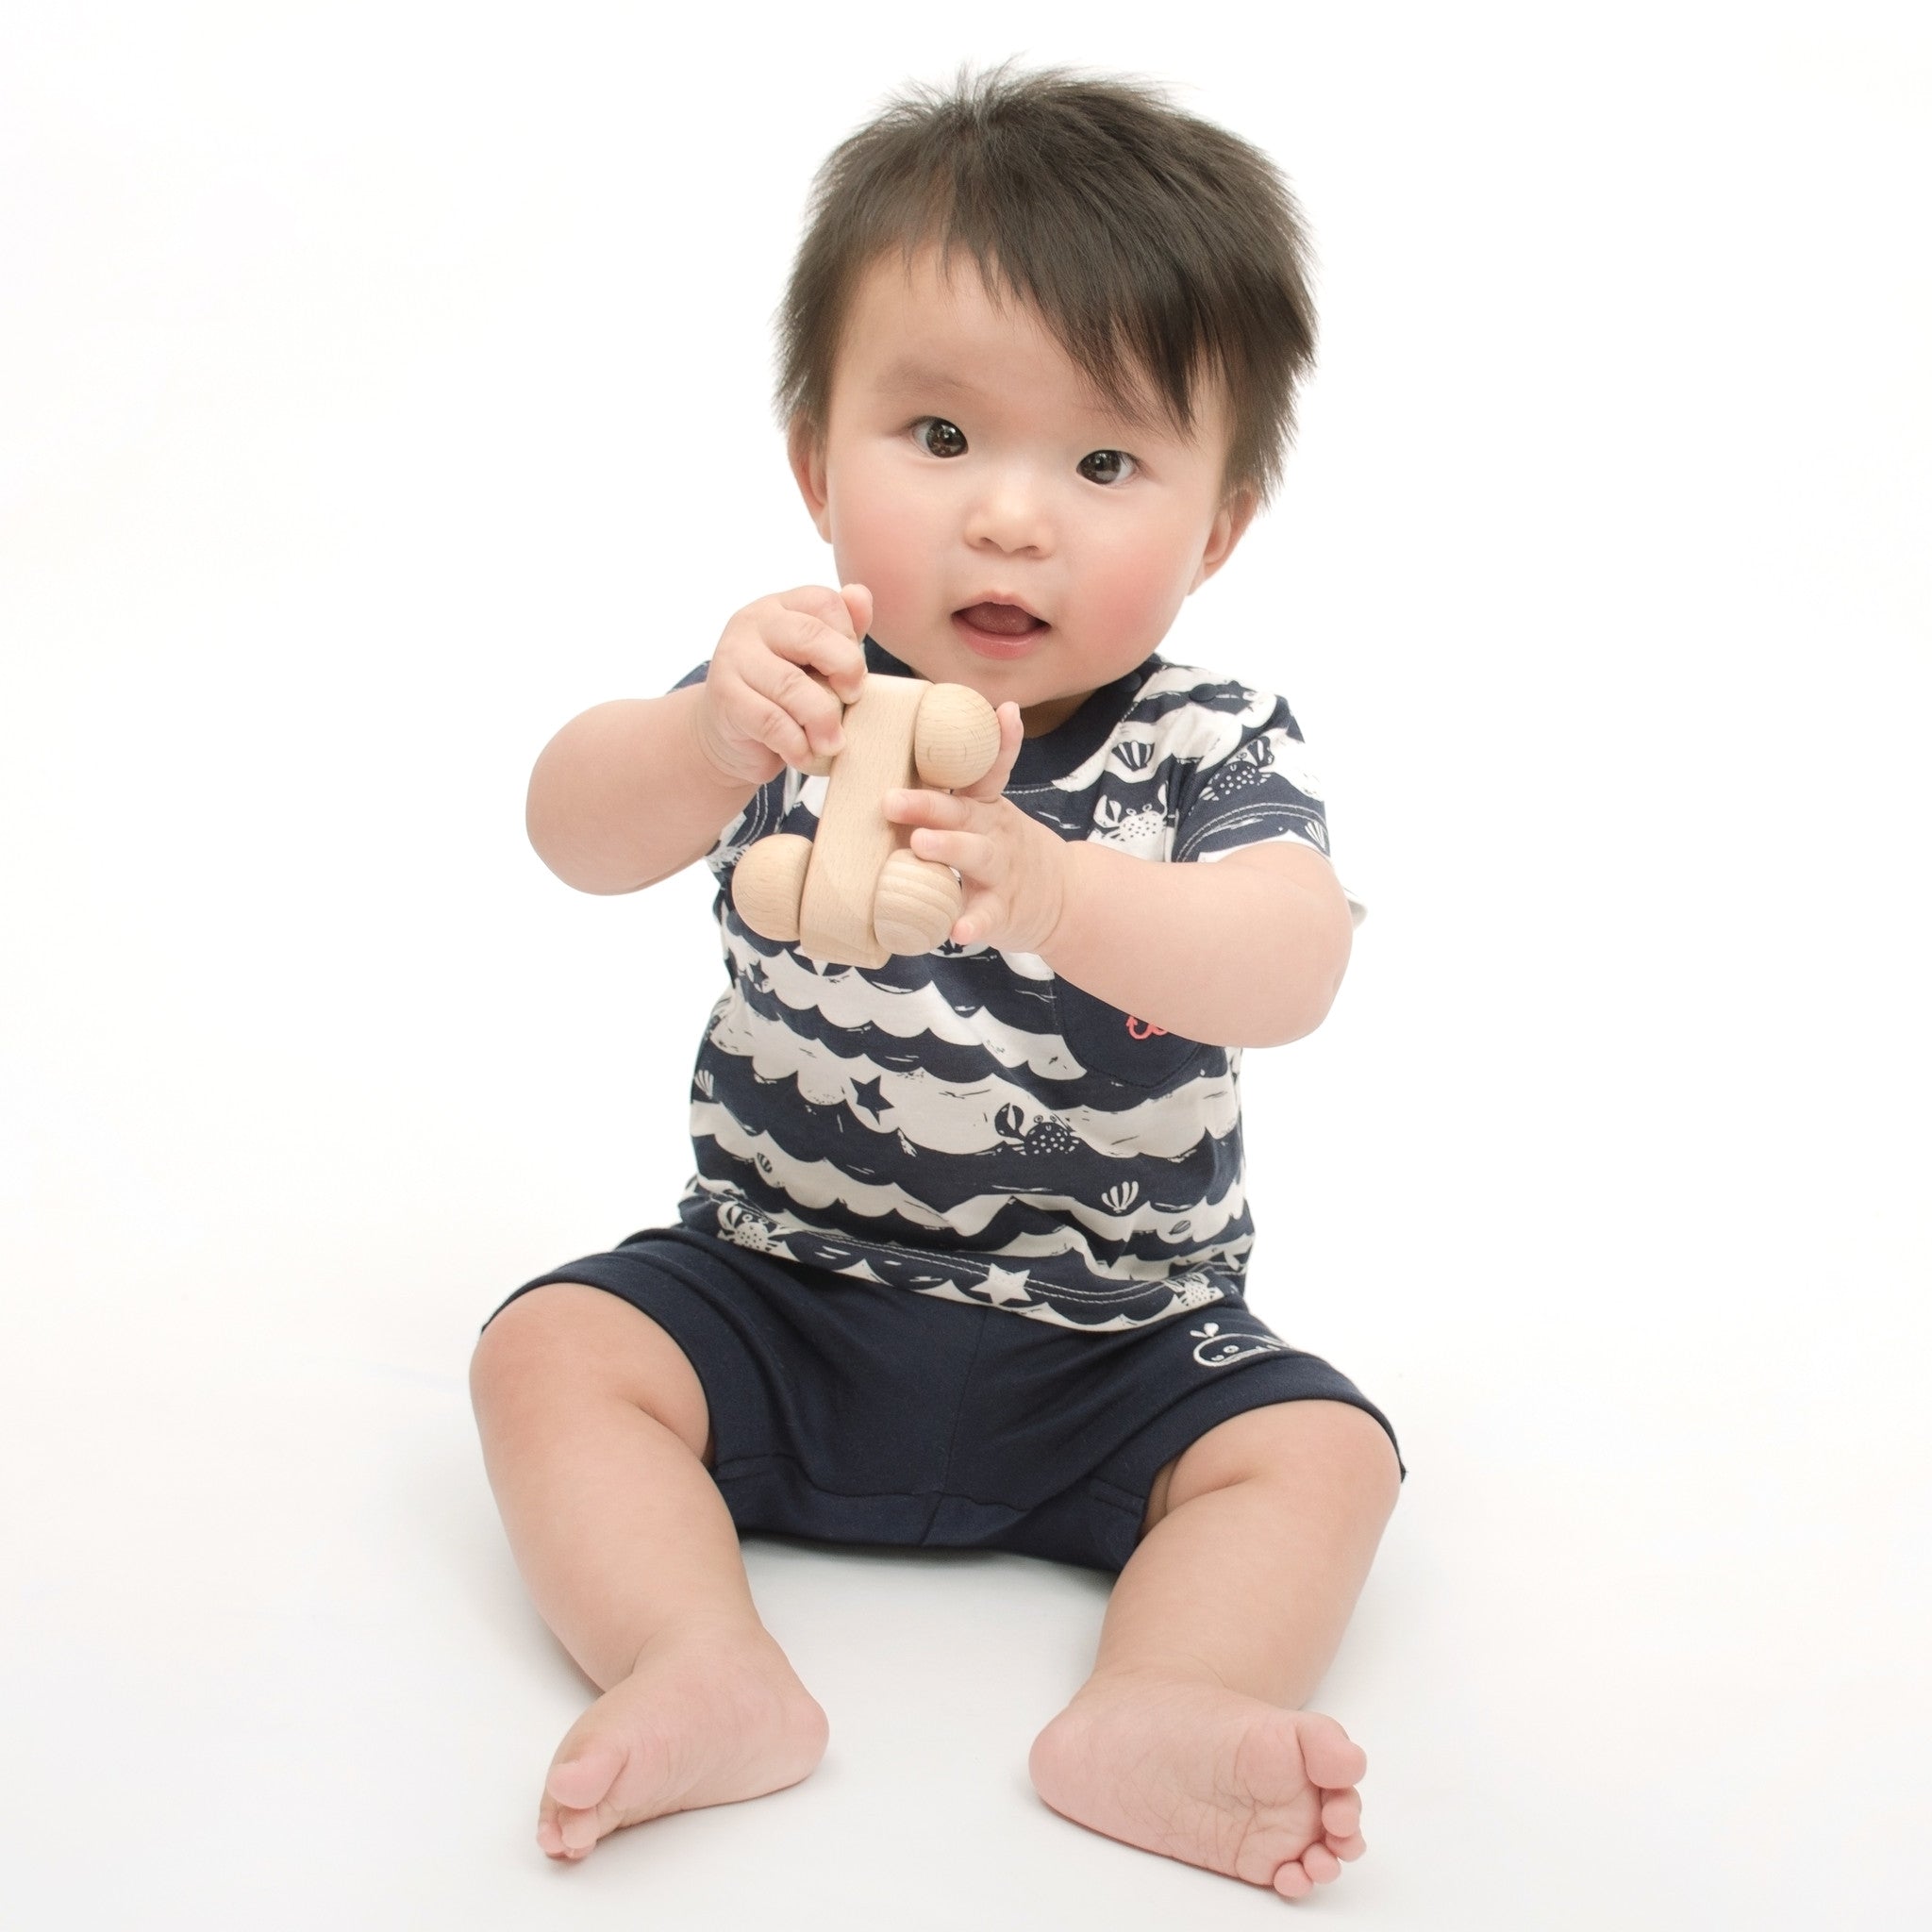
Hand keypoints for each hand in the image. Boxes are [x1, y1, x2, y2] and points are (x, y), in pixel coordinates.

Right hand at [692, 583, 872, 786]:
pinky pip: (772, 721)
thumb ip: (842, 631)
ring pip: (792, 684)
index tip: (853, 673)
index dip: (850, 638)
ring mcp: (734, 658)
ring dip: (823, 720)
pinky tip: (804, 754)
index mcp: (781, 606)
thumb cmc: (781, 694)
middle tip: (854, 700)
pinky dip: (797, 744)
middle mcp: (753, 622)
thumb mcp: (814, 661)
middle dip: (844, 670)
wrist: (728, 734)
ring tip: (833, 743)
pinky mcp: (726, 698)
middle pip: (811, 635)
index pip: (825, 602)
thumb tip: (861, 595)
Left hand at [883, 703, 1068, 953]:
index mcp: (985, 807)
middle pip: (963, 812)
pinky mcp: (1003, 909)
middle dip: (927, 804)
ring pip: (977, 856)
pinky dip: (973, 922)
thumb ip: (952, 796)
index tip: (1006, 711)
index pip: (990, 769)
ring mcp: (1000, 871)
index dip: (1000, 741)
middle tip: (891, 800)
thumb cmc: (1004, 851)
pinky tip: (958, 931)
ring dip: (949, 848)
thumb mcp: (989, 816)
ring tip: (921, 845)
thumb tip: (886, 764)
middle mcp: (994, 833)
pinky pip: (987, 915)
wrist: (1061, 900)